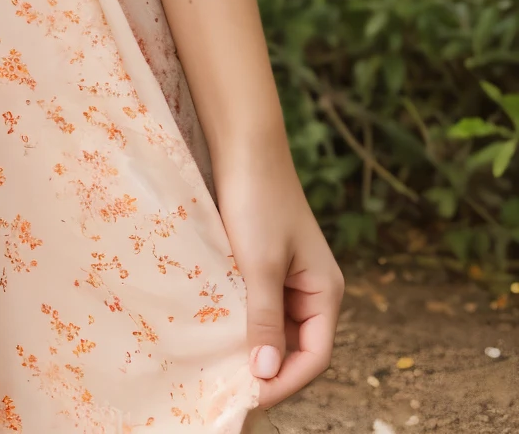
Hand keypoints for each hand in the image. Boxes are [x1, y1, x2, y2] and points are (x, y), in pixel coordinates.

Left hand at [216, 146, 343, 409]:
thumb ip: (264, 319)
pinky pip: (260, 308)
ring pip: (275, 330)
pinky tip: (218, 333)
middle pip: (297, 349)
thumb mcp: (260, 265)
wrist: (244, 145)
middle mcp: (313, 290)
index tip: (250, 398)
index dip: (285, 382)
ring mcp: (290, 278)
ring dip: (253, 348)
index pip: (315, 357)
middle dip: (268, 370)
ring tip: (221, 368)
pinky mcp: (266, 266)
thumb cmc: (257, 201)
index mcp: (326, 292)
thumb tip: (265, 374)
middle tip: (230, 390)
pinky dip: (243, 323)